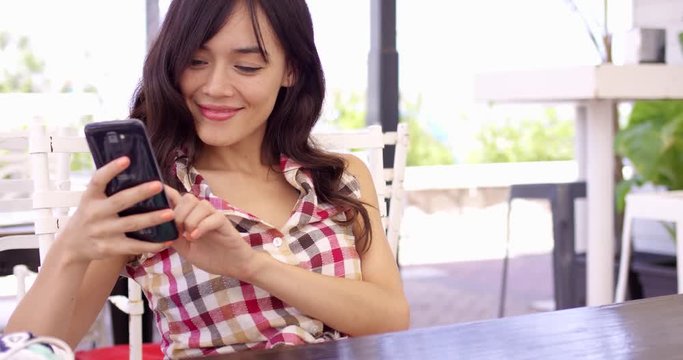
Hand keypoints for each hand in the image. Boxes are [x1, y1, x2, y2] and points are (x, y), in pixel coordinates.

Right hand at [56, 156, 173, 262]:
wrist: (72, 246)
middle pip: (120, 201)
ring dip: (152, 218)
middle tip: (159, 185)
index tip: (126, 159)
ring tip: (170, 213)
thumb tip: (132, 166)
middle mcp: (95, 214)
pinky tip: (166, 240)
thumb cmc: (90, 216)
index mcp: (90, 198)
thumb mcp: (91, 201)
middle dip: (140, 192)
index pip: (98, 180)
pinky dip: (151, 245)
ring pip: (131, 224)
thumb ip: (107, 189)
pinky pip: (134, 246)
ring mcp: (102, 232)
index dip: (111, 169)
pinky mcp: (110, 248)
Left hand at [164, 186, 256, 278]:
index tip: (157, 197)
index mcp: (191, 217)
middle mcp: (202, 213)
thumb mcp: (185, 248)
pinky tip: (195, 237)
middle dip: (178, 213)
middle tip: (178, 231)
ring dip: (190, 220)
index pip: (178, 198)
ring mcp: (214, 217)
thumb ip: (173, 236)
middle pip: (188, 198)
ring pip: (200, 204)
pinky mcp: (224, 223)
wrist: (233, 265)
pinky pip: (213, 217)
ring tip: (189, 237)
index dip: (167, 194)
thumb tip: (156, 227)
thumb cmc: (210, 256)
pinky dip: (201, 226)